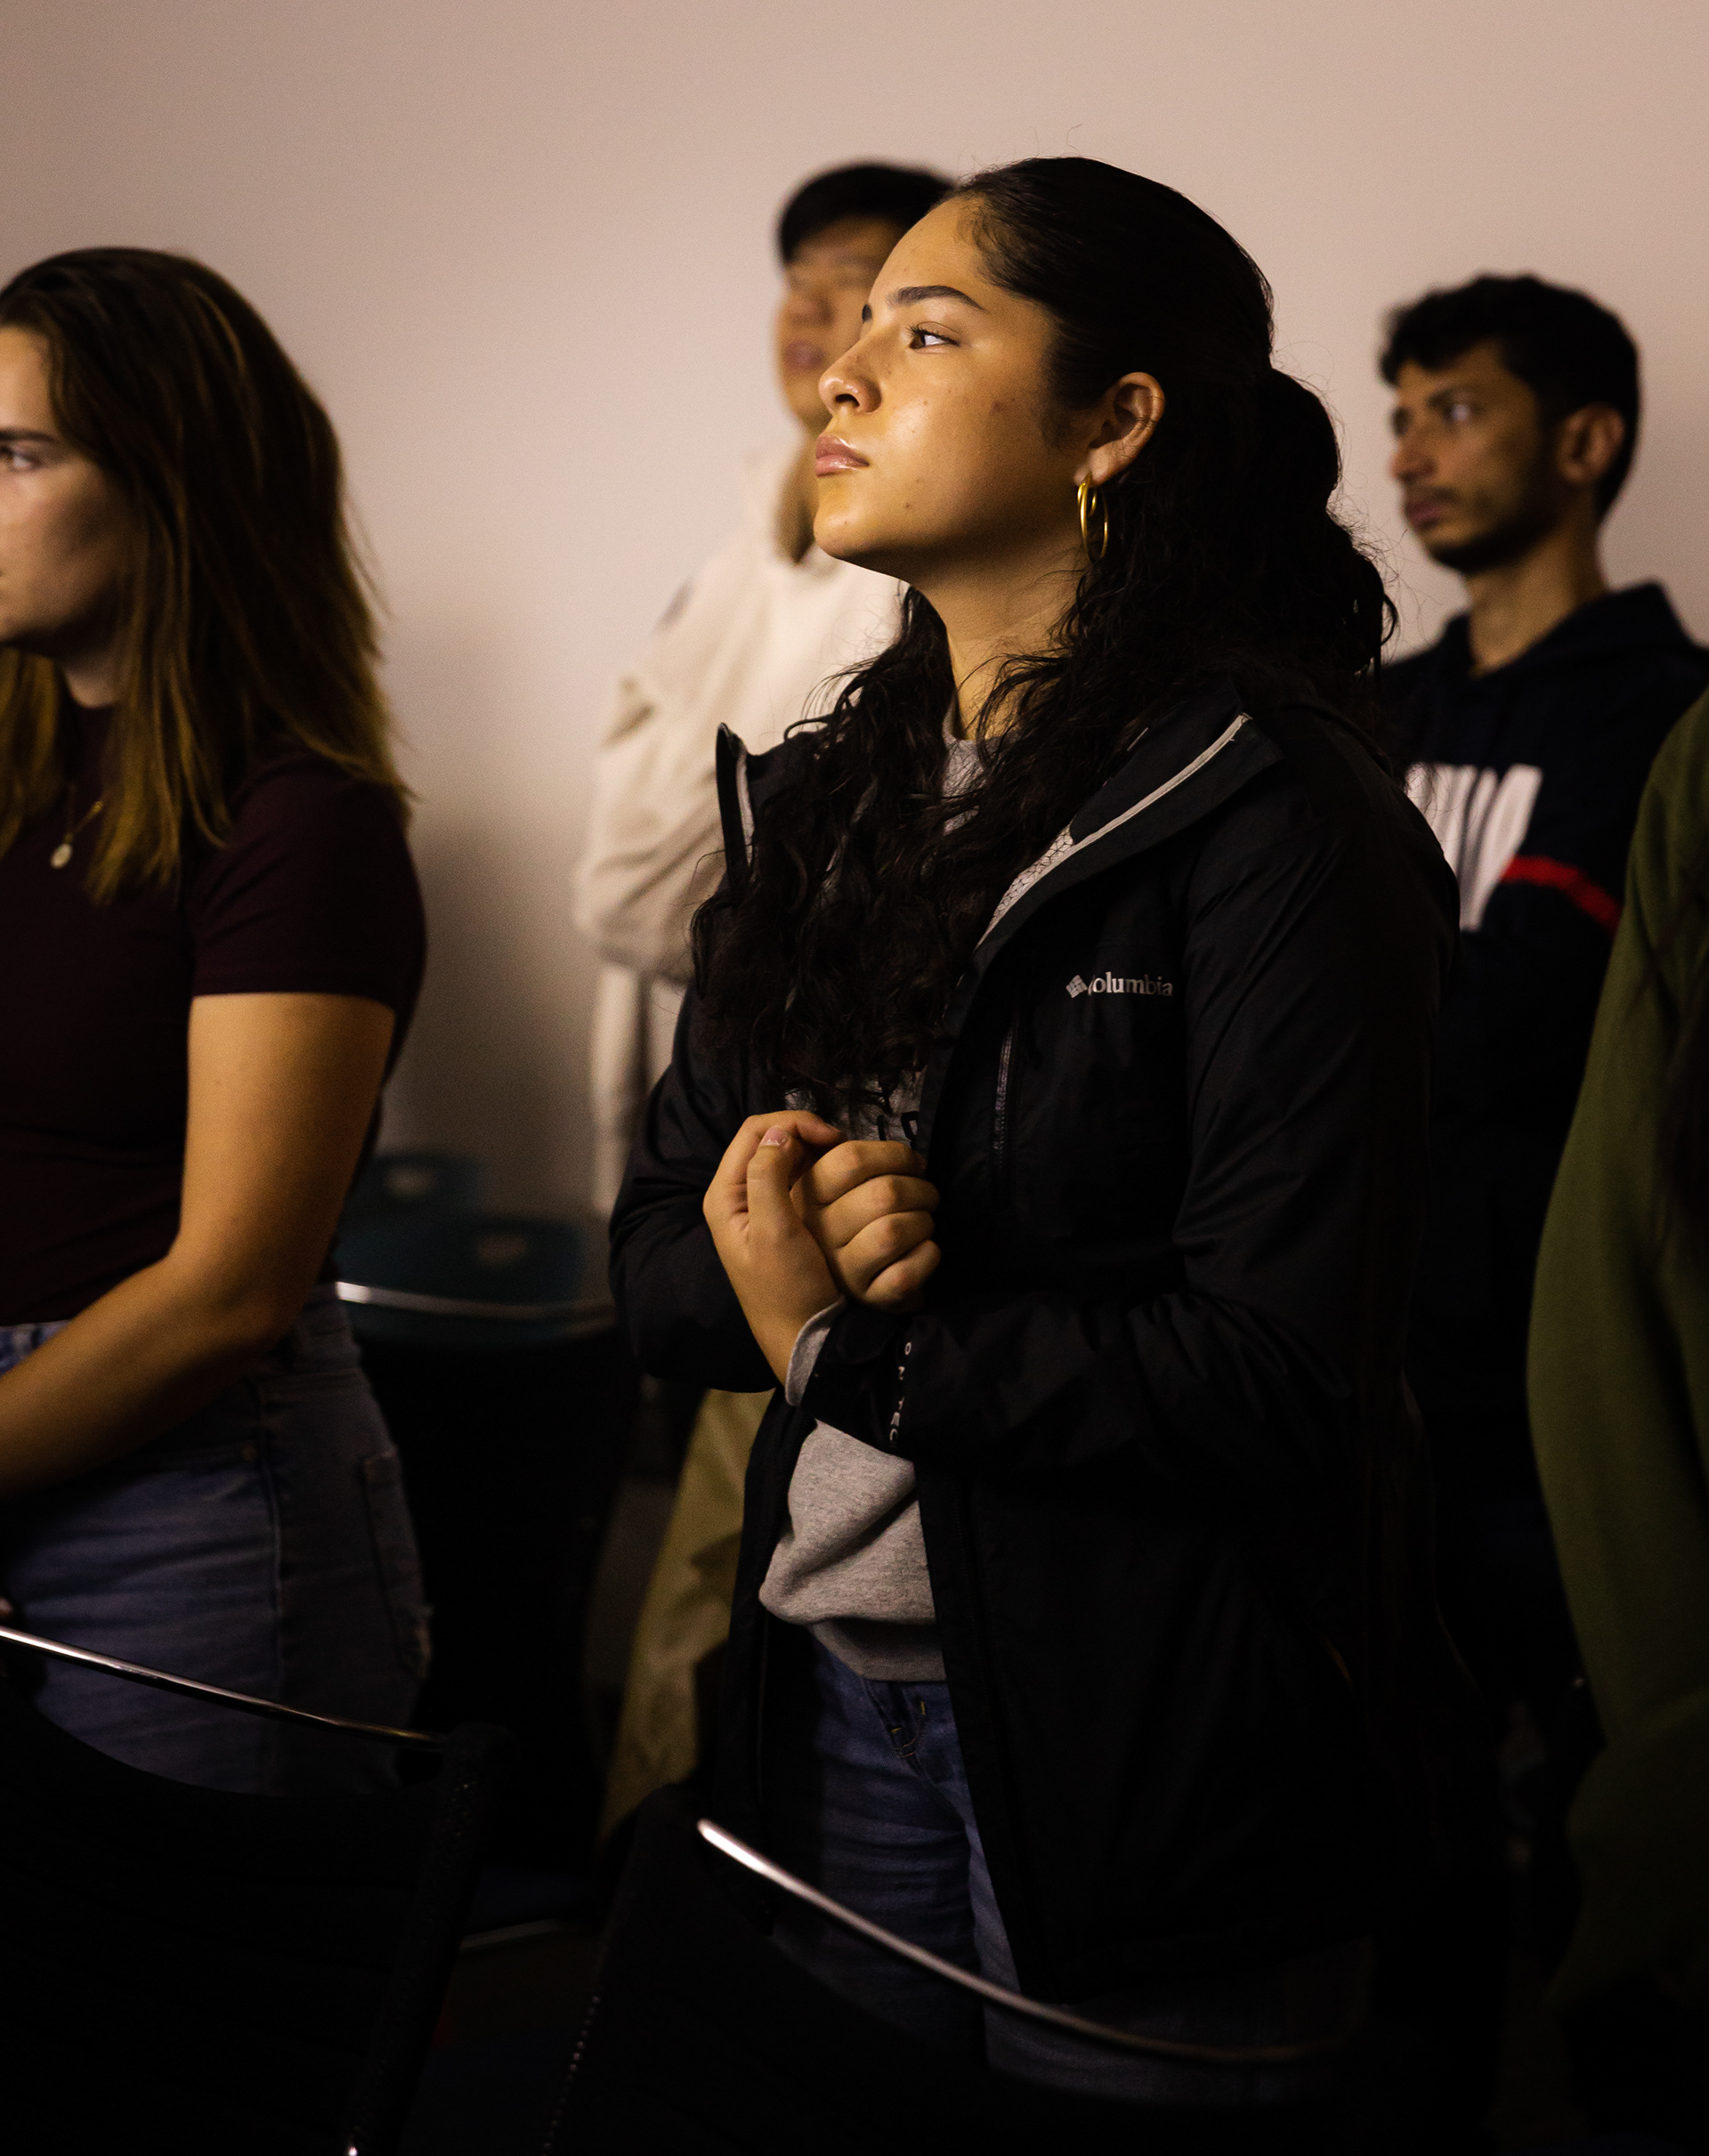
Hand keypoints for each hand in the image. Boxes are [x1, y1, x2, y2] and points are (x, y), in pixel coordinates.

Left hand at [703, 1109, 844, 1384]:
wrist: (801, 1338)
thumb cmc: (785, 1289)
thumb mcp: (773, 1234)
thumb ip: (768, 1179)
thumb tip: (780, 1133)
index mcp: (726, 1195)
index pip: (754, 1130)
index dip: (794, 1123)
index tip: (834, 1139)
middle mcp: (740, 1196)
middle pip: (772, 1140)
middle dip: (811, 1137)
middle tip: (845, 1151)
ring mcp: (762, 1208)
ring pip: (790, 1159)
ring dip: (820, 1155)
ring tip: (849, 1166)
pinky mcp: (784, 1220)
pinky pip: (803, 1181)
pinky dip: (825, 1175)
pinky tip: (846, 1186)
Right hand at [798, 1140, 939, 1309]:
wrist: (851, 1286)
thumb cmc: (854, 1223)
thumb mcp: (838, 1187)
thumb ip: (853, 1160)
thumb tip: (896, 1151)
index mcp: (808, 1195)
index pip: (851, 1159)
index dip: (895, 1155)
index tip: (913, 1164)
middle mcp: (818, 1233)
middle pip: (883, 1193)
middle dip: (921, 1189)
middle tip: (927, 1196)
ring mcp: (842, 1270)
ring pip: (894, 1232)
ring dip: (923, 1221)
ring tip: (923, 1223)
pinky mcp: (868, 1296)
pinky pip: (905, 1273)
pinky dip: (927, 1256)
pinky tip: (925, 1249)